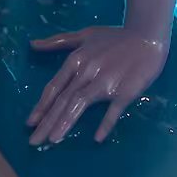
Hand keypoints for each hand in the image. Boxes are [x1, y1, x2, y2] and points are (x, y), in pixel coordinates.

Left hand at [27, 27, 168, 145]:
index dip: (41, 106)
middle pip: (63, 99)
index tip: (29, 123)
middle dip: (47, 121)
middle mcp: (87, 71)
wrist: (147, 35)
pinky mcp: (125, 91)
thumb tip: (32, 44)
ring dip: (65, 122)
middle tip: (34, 141)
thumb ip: (58, 41)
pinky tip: (97, 138)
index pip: (54, 87)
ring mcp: (106, 82)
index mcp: (76, 59)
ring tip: (53, 139)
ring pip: (80, 104)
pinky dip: (105, 123)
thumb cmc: (115, 37)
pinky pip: (113, 110)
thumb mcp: (85, 35)